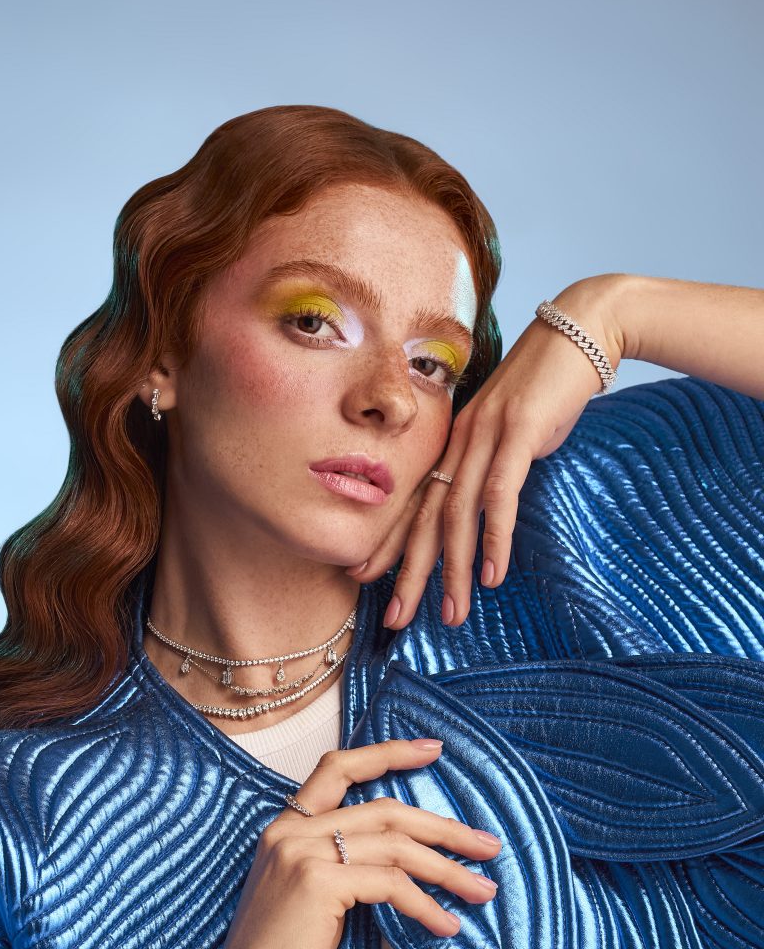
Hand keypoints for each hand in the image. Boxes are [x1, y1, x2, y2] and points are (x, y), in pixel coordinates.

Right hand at [201, 738, 502, 948]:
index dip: (388, 753)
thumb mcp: (304, 895)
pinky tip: (448, 926)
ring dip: (448, 869)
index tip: (433, 751)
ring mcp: (303, 853)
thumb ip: (338, 865)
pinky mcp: (319, 883)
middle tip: (489, 846)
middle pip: (386, 810)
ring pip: (396, 847)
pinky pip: (391, 885)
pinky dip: (426, 905)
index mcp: (285, 827)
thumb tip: (404, 861)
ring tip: (483, 890)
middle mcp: (291, 831)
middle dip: (444, 828)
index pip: (338, 768)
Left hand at [347, 276, 626, 630]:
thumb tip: (491, 504)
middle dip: (409, 572)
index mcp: (454, 444)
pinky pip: (499, 495)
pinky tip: (491, 575)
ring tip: (452, 613)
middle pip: (426, 517)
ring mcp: (485, 436)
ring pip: (458, 514)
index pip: (415, 502)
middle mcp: (459, 442)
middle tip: (394, 619)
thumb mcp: (516, 432)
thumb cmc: (552, 386)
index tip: (365, 580)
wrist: (583, 328)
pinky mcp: (517, 432)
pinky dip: (494, 537)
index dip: (390, 543)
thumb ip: (497, 466)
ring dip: (453, 569)